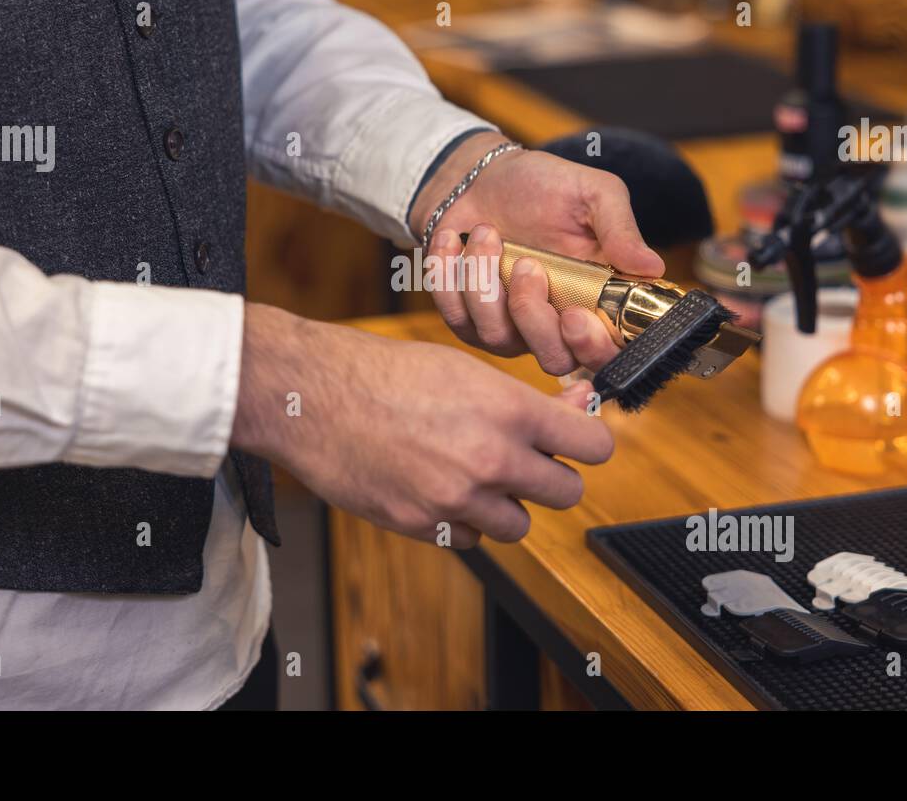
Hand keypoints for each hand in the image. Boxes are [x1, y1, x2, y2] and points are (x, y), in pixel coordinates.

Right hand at [232, 304, 611, 546]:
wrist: (313, 397)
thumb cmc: (383, 372)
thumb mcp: (464, 368)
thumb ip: (521, 400)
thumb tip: (574, 408)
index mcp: (508, 411)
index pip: (593, 446)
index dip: (589, 442)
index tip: (578, 441)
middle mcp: (490, 460)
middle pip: (566, 492)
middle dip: (552, 476)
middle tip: (529, 460)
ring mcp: (456, 499)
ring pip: (519, 525)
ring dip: (507, 505)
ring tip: (476, 475)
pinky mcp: (423, 525)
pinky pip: (470, 538)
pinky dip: (464, 521)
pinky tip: (440, 489)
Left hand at [409, 131, 663, 375]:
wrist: (480, 178)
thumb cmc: (543, 186)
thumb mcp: (592, 193)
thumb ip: (620, 229)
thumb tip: (652, 268)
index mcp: (596, 301)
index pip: (607, 352)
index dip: (593, 349)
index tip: (575, 318)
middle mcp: (556, 325)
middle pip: (554, 360)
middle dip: (534, 316)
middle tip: (528, 265)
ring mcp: (510, 328)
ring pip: (499, 338)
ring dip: (487, 283)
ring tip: (486, 232)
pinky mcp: (468, 321)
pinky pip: (457, 319)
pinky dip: (450, 277)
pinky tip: (454, 242)